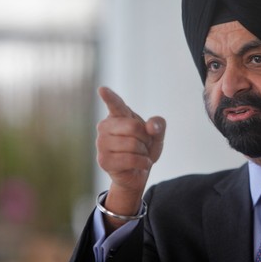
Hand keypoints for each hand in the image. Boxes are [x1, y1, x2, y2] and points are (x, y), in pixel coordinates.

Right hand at [96, 87, 165, 227]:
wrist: (138, 172)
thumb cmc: (144, 148)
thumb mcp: (156, 135)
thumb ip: (158, 125)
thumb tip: (151, 126)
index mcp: (118, 116)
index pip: (115, 104)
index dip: (110, 97)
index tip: (102, 89)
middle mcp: (105, 127)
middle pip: (134, 127)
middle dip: (146, 138)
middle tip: (143, 145)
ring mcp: (101, 143)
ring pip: (133, 144)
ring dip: (144, 152)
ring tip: (139, 155)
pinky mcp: (103, 160)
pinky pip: (130, 159)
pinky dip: (142, 163)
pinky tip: (140, 164)